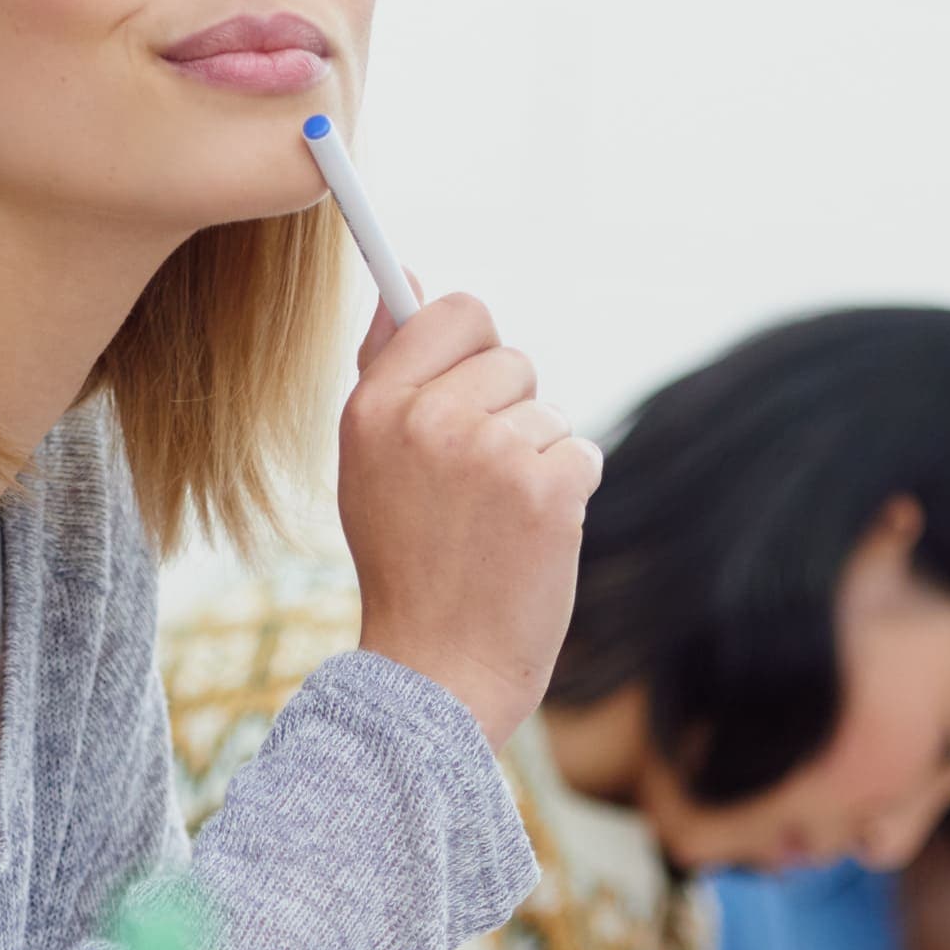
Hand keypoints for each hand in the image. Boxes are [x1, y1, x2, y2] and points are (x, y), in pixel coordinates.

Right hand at [338, 288, 601, 747]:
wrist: (437, 669)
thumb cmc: (406, 563)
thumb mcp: (369, 463)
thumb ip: (389, 369)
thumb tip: (408, 280)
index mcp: (375, 407)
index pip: (454, 310)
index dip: (474, 345)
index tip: (472, 383)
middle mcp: (428, 419)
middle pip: (512, 360)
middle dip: (510, 412)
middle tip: (478, 485)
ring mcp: (489, 452)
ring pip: (548, 412)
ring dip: (537, 460)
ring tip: (495, 522)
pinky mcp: (546, 489)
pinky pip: (580, 453)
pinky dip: (567, 495)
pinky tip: (528, 540)